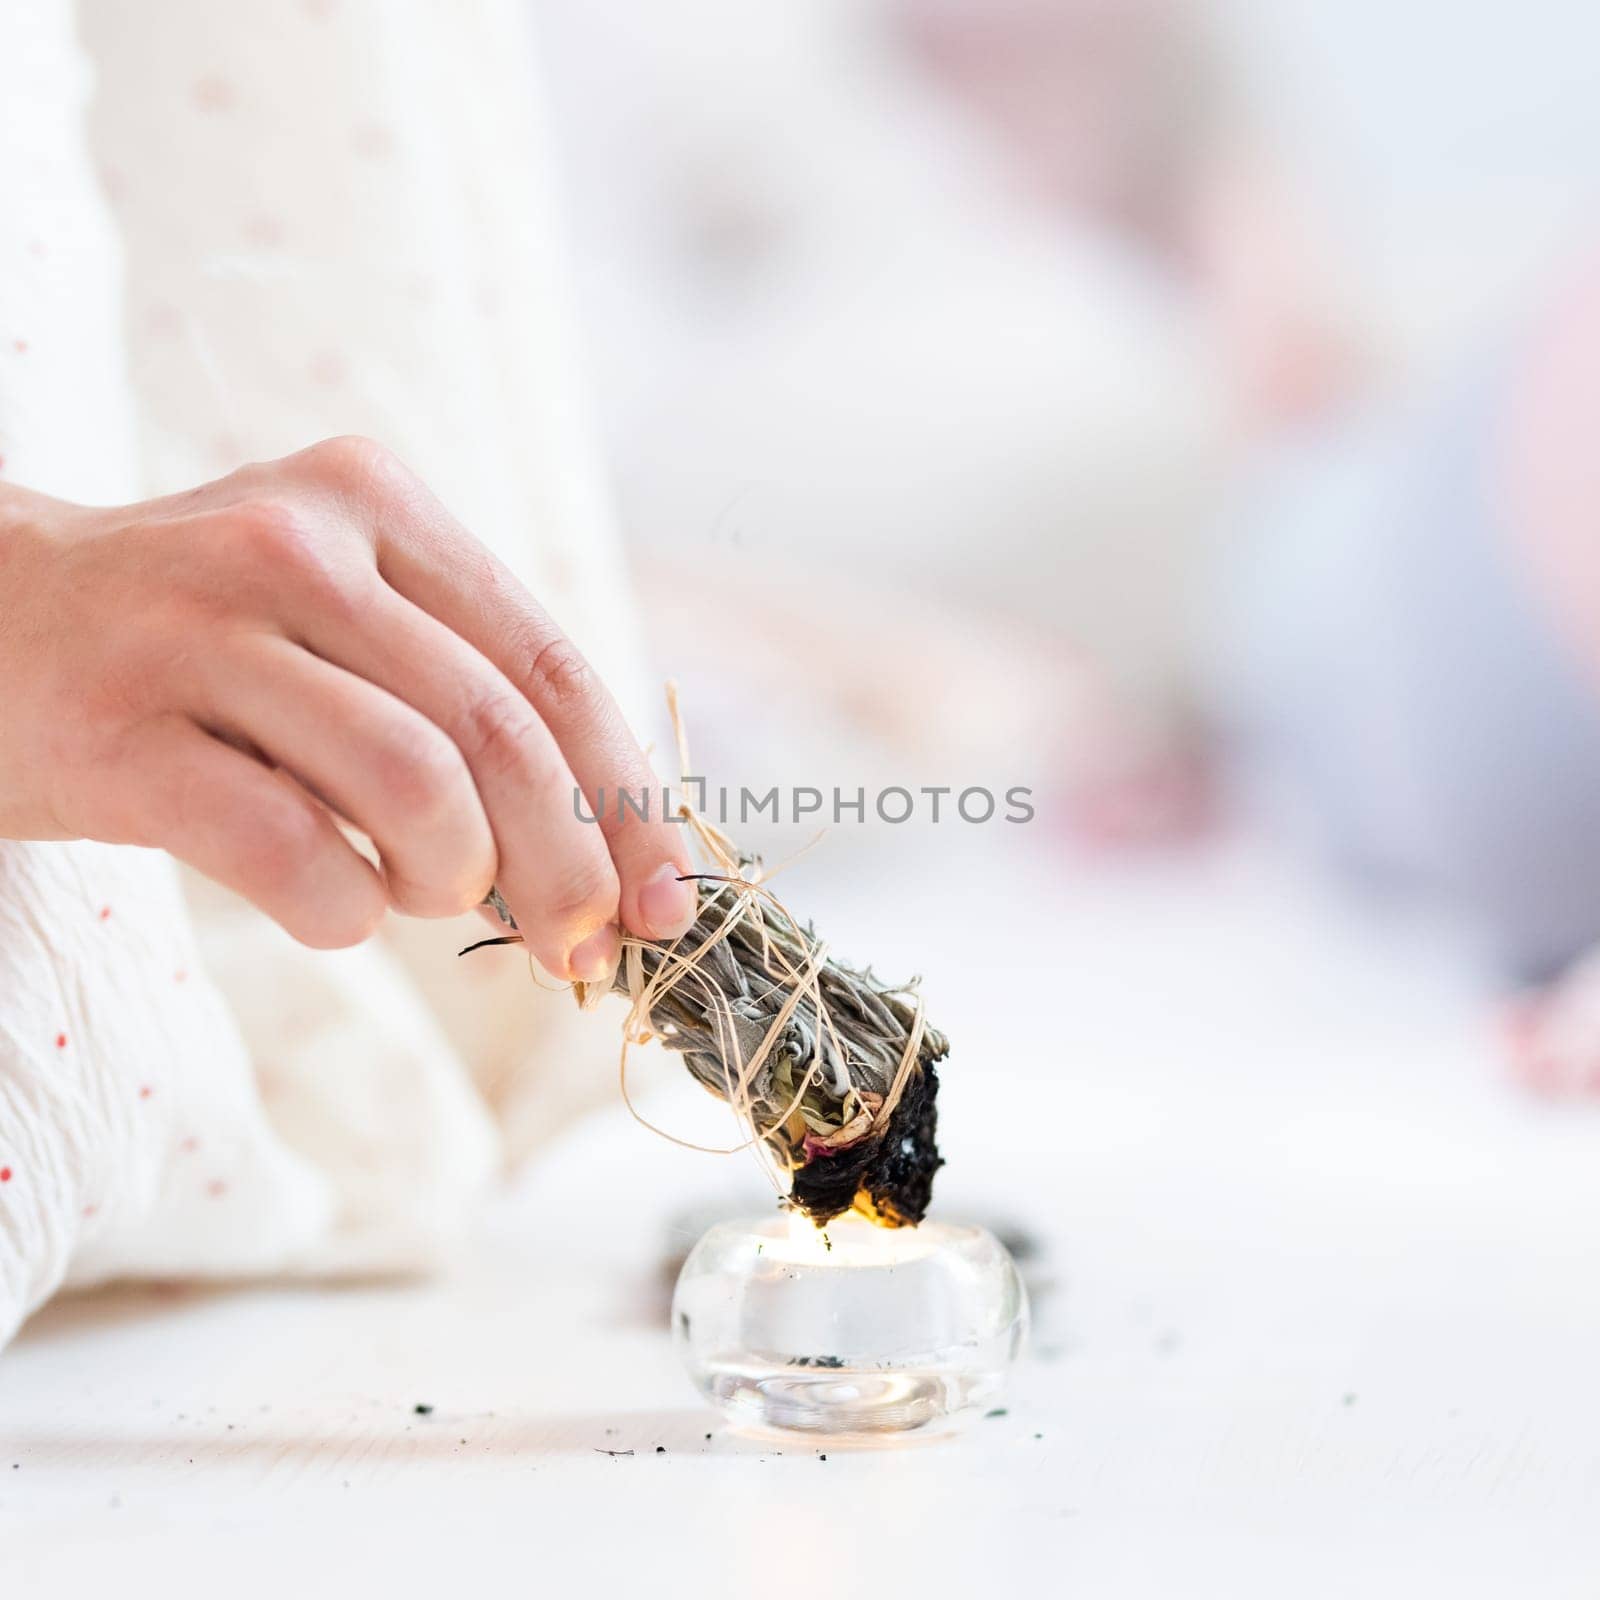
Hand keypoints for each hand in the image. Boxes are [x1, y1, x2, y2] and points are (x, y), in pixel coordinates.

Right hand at [0, 437, 696, 976]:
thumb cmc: (205, 647)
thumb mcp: (347, 624)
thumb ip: (469, 709)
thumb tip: (612, 873)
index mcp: (378, 505)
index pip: (550, 664)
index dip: (626, 797)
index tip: (667, 900)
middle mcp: (296, 544)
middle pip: (499, 731)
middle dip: (567, 869)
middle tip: (575, 949)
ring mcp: (198, 630)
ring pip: (412, 784)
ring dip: (449, 880)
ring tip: (416, 893)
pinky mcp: (117, 734)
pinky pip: (289, 851)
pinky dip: (342, 912)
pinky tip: (329, 906)